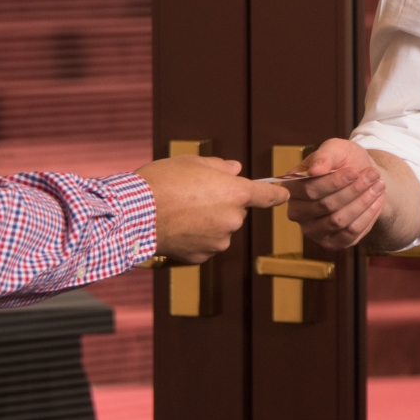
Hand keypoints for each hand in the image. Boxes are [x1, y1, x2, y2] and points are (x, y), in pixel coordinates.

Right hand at [140, 155, 285, 263]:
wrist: (135, 214)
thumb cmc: (163, 182)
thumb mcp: (192, 163)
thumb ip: (219, 167)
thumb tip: (235, 169)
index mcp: (236, 193)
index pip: (268, 195)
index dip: (277, 194)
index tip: (284, 194)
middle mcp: (233, 220)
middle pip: (237, 212)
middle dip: (223, 205)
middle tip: (195, 195)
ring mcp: (218, 241)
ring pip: (221, 229)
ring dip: (209, 223)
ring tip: (181, 212)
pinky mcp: (202, 256)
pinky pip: (205, 245)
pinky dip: (196, 238)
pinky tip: (177, 228)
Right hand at [284, 138, 389, 250]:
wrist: (363, 178)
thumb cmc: (345, 162)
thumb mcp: (336, 149)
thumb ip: (324, 156)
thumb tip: (314, 171)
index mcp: (292, 188)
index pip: (309, 190)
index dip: (334, 182)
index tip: (354, 172)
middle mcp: (297, 212)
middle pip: (326, 206)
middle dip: (353, 190)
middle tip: (373, 176)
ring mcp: (312, 231)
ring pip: (339, 221)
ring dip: (362, 202)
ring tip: (379, 185)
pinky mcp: (331, 243)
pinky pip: (350, 234)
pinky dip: (367, 216)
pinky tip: (377, 200)